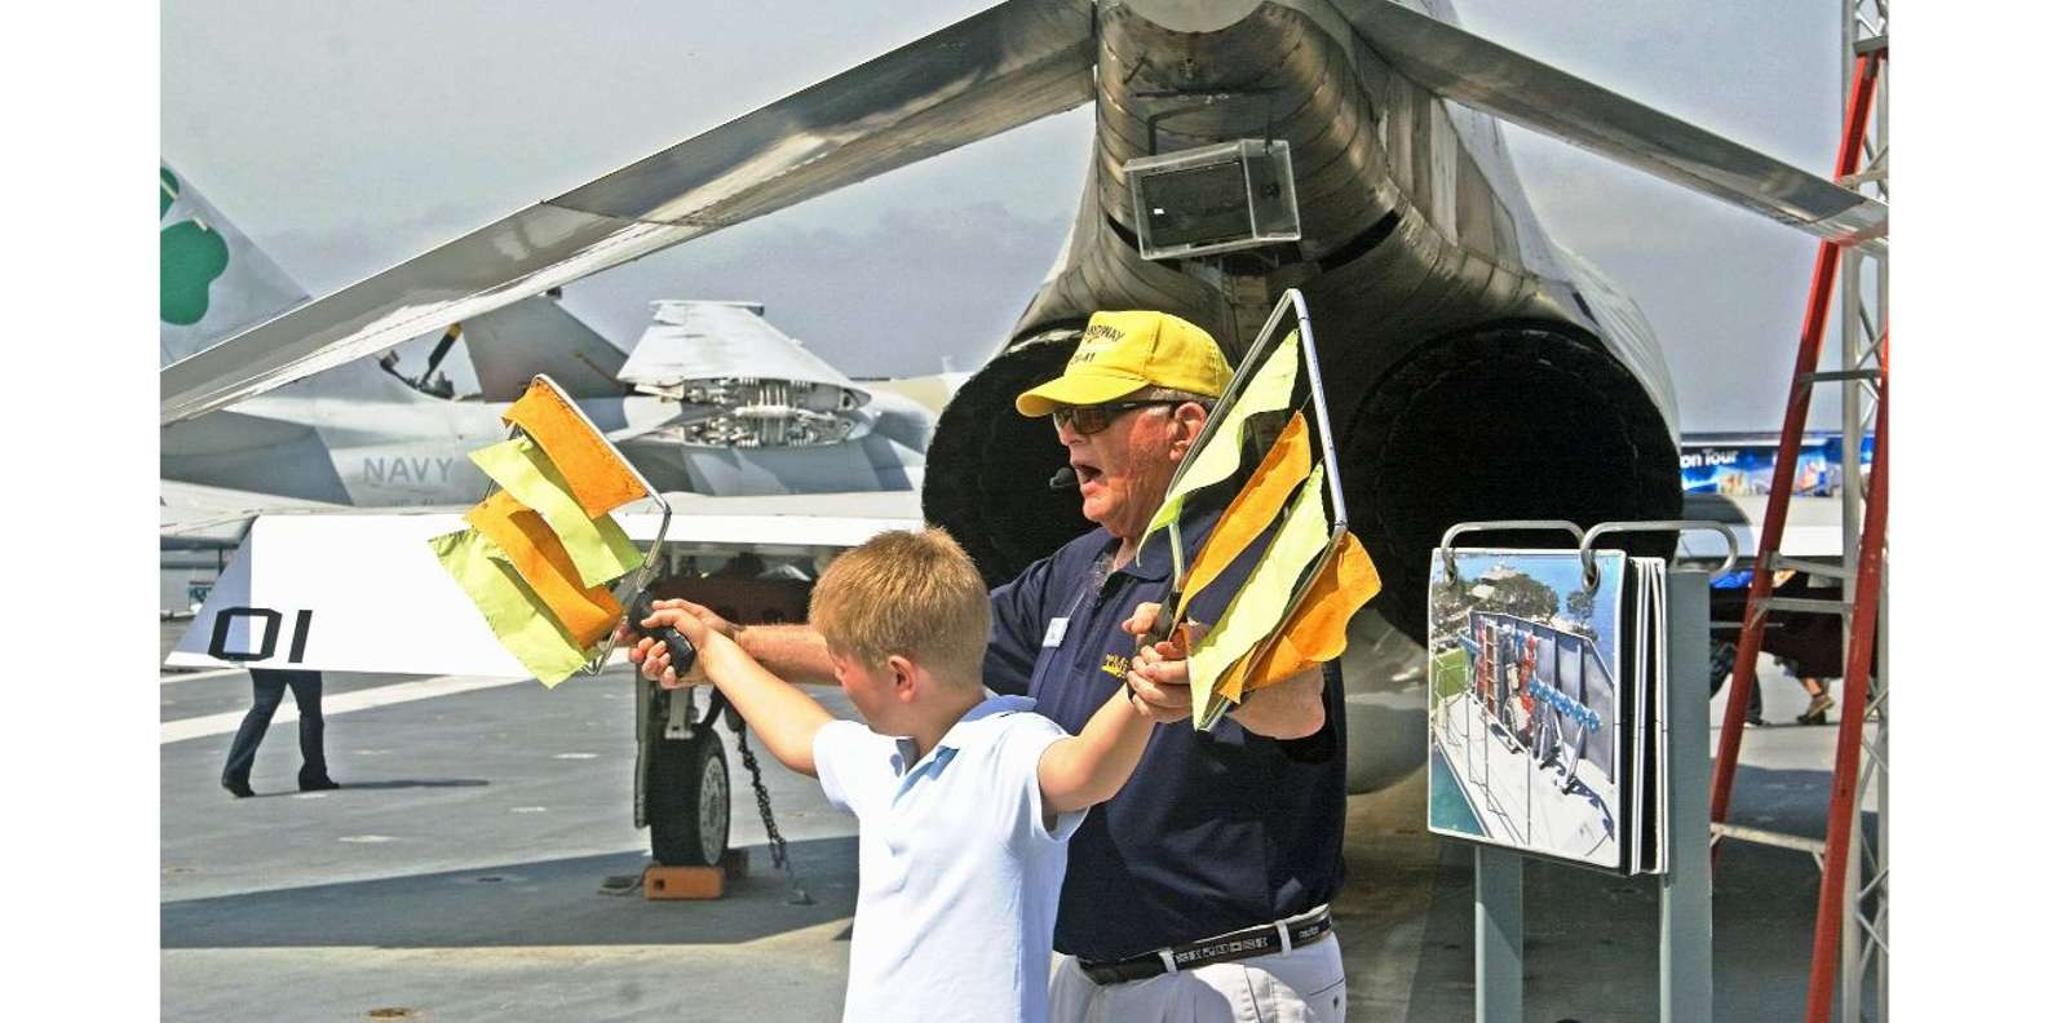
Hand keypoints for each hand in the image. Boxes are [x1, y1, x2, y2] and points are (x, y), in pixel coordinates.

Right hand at [625, 599, 730, 688]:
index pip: (640, 634)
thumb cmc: (712, 630)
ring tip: (663, 657)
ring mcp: (670, 663)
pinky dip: (666, 676)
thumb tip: (649, 616)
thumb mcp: (691, 612)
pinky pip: (664, 681)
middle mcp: (665, 648)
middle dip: (638, 652)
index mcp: (666, 632)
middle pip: (639, 654)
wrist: (726, 649)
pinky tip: (673, 669)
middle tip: (646, 647)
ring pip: (648, 669)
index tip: (624, 634)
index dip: (629, 635)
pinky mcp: (678, 676)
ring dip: (651, 664)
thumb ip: (669, 610)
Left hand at [1121, 602, 1197, 723]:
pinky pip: (1167, 715)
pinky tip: (1136, 694)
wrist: (1164, 658)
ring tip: (1132, 673)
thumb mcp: (1157, 615)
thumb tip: (1133, 627)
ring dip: (1147, 687)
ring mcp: (1198, 693)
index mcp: (1207, 642)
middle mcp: (1209, 669)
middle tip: (1139, 662)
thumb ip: (1145, 614)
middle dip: (1162, 672)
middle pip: (1192, 678)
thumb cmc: (1164, 631)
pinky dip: (1146, 707)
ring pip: (1176, 699)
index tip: (1158, 646)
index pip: (1201, 651)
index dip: (1178, 652)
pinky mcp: (1186, 709)